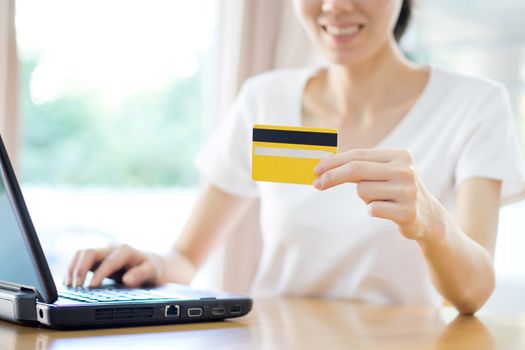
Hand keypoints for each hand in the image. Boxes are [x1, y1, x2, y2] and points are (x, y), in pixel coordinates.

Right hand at [66, 244, 166, 287]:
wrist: (154, 264)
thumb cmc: (153, 269)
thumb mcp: (152, 272)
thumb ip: (141, 275)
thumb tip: (127, 280)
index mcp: (126, 251)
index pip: (108, 262)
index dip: (99, 274)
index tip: (90, 287)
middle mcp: (112, 248)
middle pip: (90, 252)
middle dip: (80, 269)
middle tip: (76, 287)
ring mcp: (104, 252)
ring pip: (82, 254)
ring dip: (73, 268)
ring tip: (69, 286)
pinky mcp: (99, 259)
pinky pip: (81, 260)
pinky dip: (73, 269)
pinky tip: (70, 282)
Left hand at [313, 149, 445, 242]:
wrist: (428, 216)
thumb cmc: (396, 190)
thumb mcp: (383, 172)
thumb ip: (359, 165)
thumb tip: (324, 164)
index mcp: (400, 155)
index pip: (358, 155)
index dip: (334, 162)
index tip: (316, 170)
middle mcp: (405, 170)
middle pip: (357, 170)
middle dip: (332, 176)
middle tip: (317, 184)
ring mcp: (408, 191)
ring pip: (362, 191)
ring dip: (364, 197)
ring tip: (381, 199)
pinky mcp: (407, 212)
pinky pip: (372, 208)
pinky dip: (372, 210)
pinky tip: (387, 211)